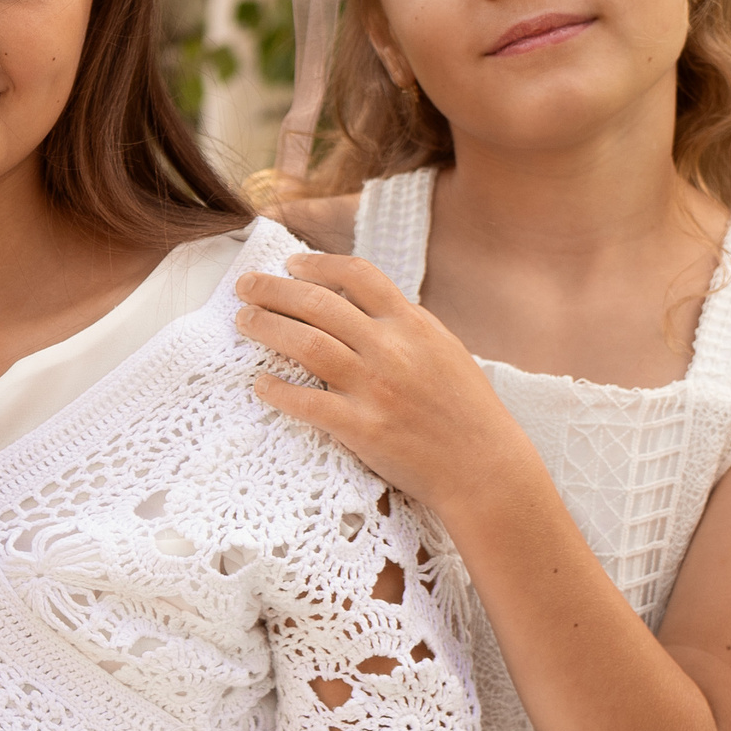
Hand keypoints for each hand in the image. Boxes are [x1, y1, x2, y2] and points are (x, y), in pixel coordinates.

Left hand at [234, 254, 537, 522]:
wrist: (485, 467)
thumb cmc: (467, 411)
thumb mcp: (444, 350)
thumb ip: (405, 326)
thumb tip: (363, 305)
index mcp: (413, 324)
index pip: (358, 275)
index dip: (318, 264)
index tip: (292, 263)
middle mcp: (391, 348)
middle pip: (319, 304)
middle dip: (274, 289)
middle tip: (245, 286)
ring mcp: (375, 387)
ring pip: (306, 344)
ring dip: (267, 327)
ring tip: (244, 320)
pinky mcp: (362, 427)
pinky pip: (307, 402)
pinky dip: (278, 390)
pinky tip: (260, 384)